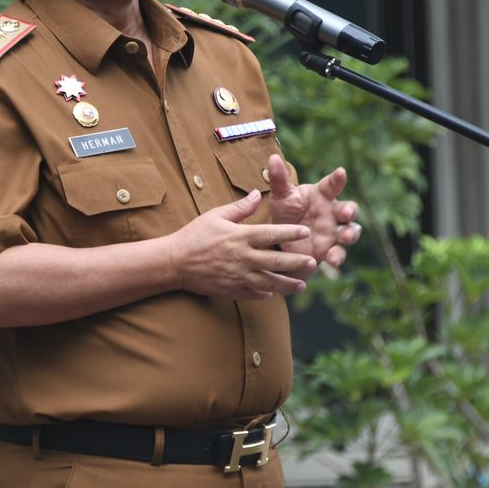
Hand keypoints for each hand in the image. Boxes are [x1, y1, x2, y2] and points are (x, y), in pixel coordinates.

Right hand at [169, 190, 316, 298]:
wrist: (175, 262)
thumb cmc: (195, 235)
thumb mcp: (216, 215)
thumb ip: (240, 207)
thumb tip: (258, 193)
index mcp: (240, 237)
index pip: (271, 234)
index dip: (290, 233)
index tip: (305, 231)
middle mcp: (242, 258)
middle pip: (276, 262)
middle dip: (296, 262)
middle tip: (313, 262)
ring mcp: (238, 276)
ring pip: (269, 282)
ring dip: (287, 284)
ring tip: (302, 285)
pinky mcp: (231, 290)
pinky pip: (254, 294)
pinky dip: (266, 293)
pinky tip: (274, 293)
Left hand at [266, 155, 360, 268]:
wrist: (282, 240)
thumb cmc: (286, 212)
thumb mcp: (281, 197)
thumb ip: (279, 179)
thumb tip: (273, 157)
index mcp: (322, 196)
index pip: (332, 185)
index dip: (337, 179)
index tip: (341, 172)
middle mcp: (332, 213)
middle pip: (349, 209)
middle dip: (349, 211)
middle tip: (345, 213)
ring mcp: (334, 232)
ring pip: (350, 231)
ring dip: (349, 234)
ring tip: (344, 237)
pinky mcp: (330, 250)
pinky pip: (339, 253)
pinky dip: (338, 256)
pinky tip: (334, 260)